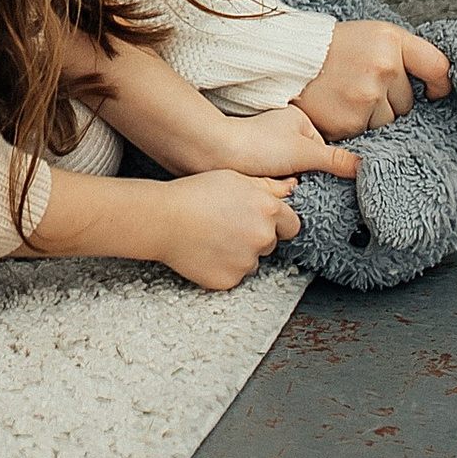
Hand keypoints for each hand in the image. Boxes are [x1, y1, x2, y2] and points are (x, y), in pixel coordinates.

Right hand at [143, 171, 305, 292]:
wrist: (163, 219)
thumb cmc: (195, 192)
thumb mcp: (233, 177)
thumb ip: (268, 185)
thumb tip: (292, 188)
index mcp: (267, 210)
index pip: (292, 225)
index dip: (277, 222)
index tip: (260, 219)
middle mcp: (263, 238)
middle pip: (270, 243)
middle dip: (255, 236)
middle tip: (227, 224)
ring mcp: (247, 262)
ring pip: (252, 260)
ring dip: (239, 253)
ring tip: (213, 236)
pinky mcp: (230, 280)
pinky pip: (234, 275)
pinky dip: (223, 266)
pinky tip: (206, 251)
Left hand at [214, 106, 360, 185]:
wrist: (217, 155)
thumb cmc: (257, 146)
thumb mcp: (304, 152)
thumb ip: (335, 160)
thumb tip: (363, 164)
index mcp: (298, 120)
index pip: (324, 150)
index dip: (325, 168)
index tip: (326, 182)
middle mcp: (285, 132)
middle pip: (310, 164)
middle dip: (308, 178)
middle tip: (302, 186)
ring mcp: (272, 149)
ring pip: (295, 175)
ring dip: (293, 186)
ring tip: (285, 189)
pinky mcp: (260, 164)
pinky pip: (280, 181)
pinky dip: (279, 189)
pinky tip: (275, 193)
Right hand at [293, 19, 453, 139]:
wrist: (289, 58)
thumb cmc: (334, 47)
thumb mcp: (373, 35)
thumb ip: (405, 54)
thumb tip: (439, 82)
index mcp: (390, 40)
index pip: (437, 66)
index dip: (440, 83)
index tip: (435, 91)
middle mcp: (382, 67)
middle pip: (408, 101)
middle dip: (391, 98)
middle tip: (363, 83)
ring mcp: (366, 97)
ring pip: (389, 121)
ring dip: (373, 115)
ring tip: (349, 95)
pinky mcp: (350, 122)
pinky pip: (368, 133)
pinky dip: (356, 125)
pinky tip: (340, 108)